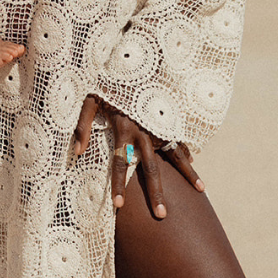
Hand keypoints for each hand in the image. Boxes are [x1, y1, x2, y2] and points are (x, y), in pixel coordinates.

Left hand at [73, 95, 203, 218]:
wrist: (133, 62)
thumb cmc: (108, 84)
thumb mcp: (89, 100)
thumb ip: (82, 125)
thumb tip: (77, 151)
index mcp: (123, 128)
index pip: (120, 163)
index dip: (118, 184)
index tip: (118, 205)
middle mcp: (143, 131)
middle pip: (151, 167)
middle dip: (155, 192)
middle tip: (161, 215)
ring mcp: (158, 126)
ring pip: (174, 155)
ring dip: (187, 173)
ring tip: (201, 191)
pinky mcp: (166, 120)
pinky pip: (178, 140)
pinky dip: (186, 154)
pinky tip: (194, 169)